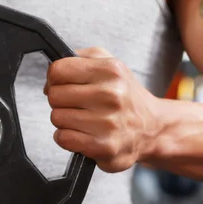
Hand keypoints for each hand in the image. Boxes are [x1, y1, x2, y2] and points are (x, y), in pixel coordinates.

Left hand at [44, 47, 159, 172]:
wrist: (152, 128)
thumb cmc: (123, 96)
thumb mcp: (109, 63)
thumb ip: (79, 58)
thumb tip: (51, 75)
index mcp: (111, 70)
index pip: (57, 70)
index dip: (55, 79)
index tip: (65, 85)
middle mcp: (111, 94)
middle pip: (54, 95)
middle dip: (60, 101)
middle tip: (78, 104)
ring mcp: (108, 122)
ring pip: (56, 117)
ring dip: (65, 120)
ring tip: (84, 119)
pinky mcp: (103, 146)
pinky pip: (63, 138)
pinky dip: (68, 138)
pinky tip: (83, 134)